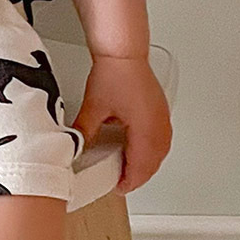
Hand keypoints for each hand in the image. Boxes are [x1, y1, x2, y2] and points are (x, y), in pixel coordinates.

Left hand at [71, 54, 172, 194]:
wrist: (123, 52)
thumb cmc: (114, 72)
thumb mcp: (94, 107)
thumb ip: (84, 131)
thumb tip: (77, 146)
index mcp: (145, 129)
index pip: (140, 166)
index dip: (129, 180)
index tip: (118, 187)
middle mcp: (159, 126)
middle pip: (153, 162)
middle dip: (138, 175)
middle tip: (122, 181)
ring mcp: (163, 118)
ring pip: (160, 152)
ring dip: (147, 164)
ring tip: (129, 168)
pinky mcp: (161, 110)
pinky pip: (161, 139)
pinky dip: (152, 150)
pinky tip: (138, 148)